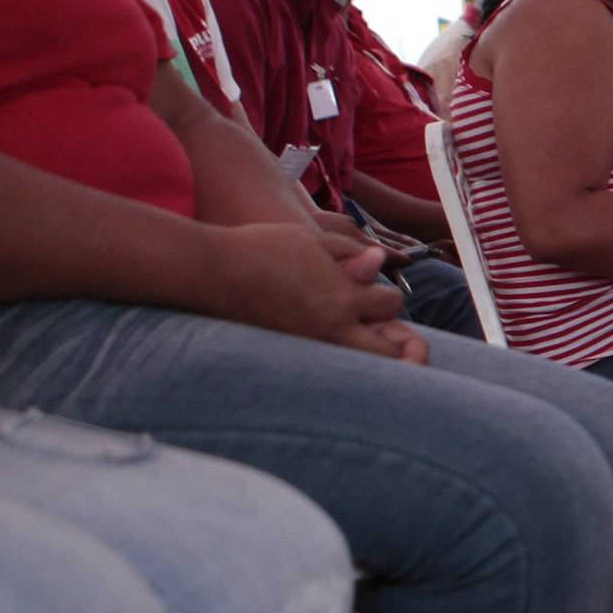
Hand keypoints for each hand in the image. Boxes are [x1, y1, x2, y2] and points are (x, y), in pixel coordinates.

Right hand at [206, 223, 424, 362]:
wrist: (214, 272)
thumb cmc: (263, 249)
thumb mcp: (314, 242)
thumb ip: (351, 254)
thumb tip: (378, 261)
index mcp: (342, 299)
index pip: (392, 305)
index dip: (387, 297)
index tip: (373, 293)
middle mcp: (331, 331)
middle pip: (390, 355)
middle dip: (398, 345)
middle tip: (388, 334)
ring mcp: (311, 349)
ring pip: (361, 369)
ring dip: (369, 356)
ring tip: (359, 339)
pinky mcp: (292, 357)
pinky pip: (331, 370)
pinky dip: (341, 360)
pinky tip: (330, 341)